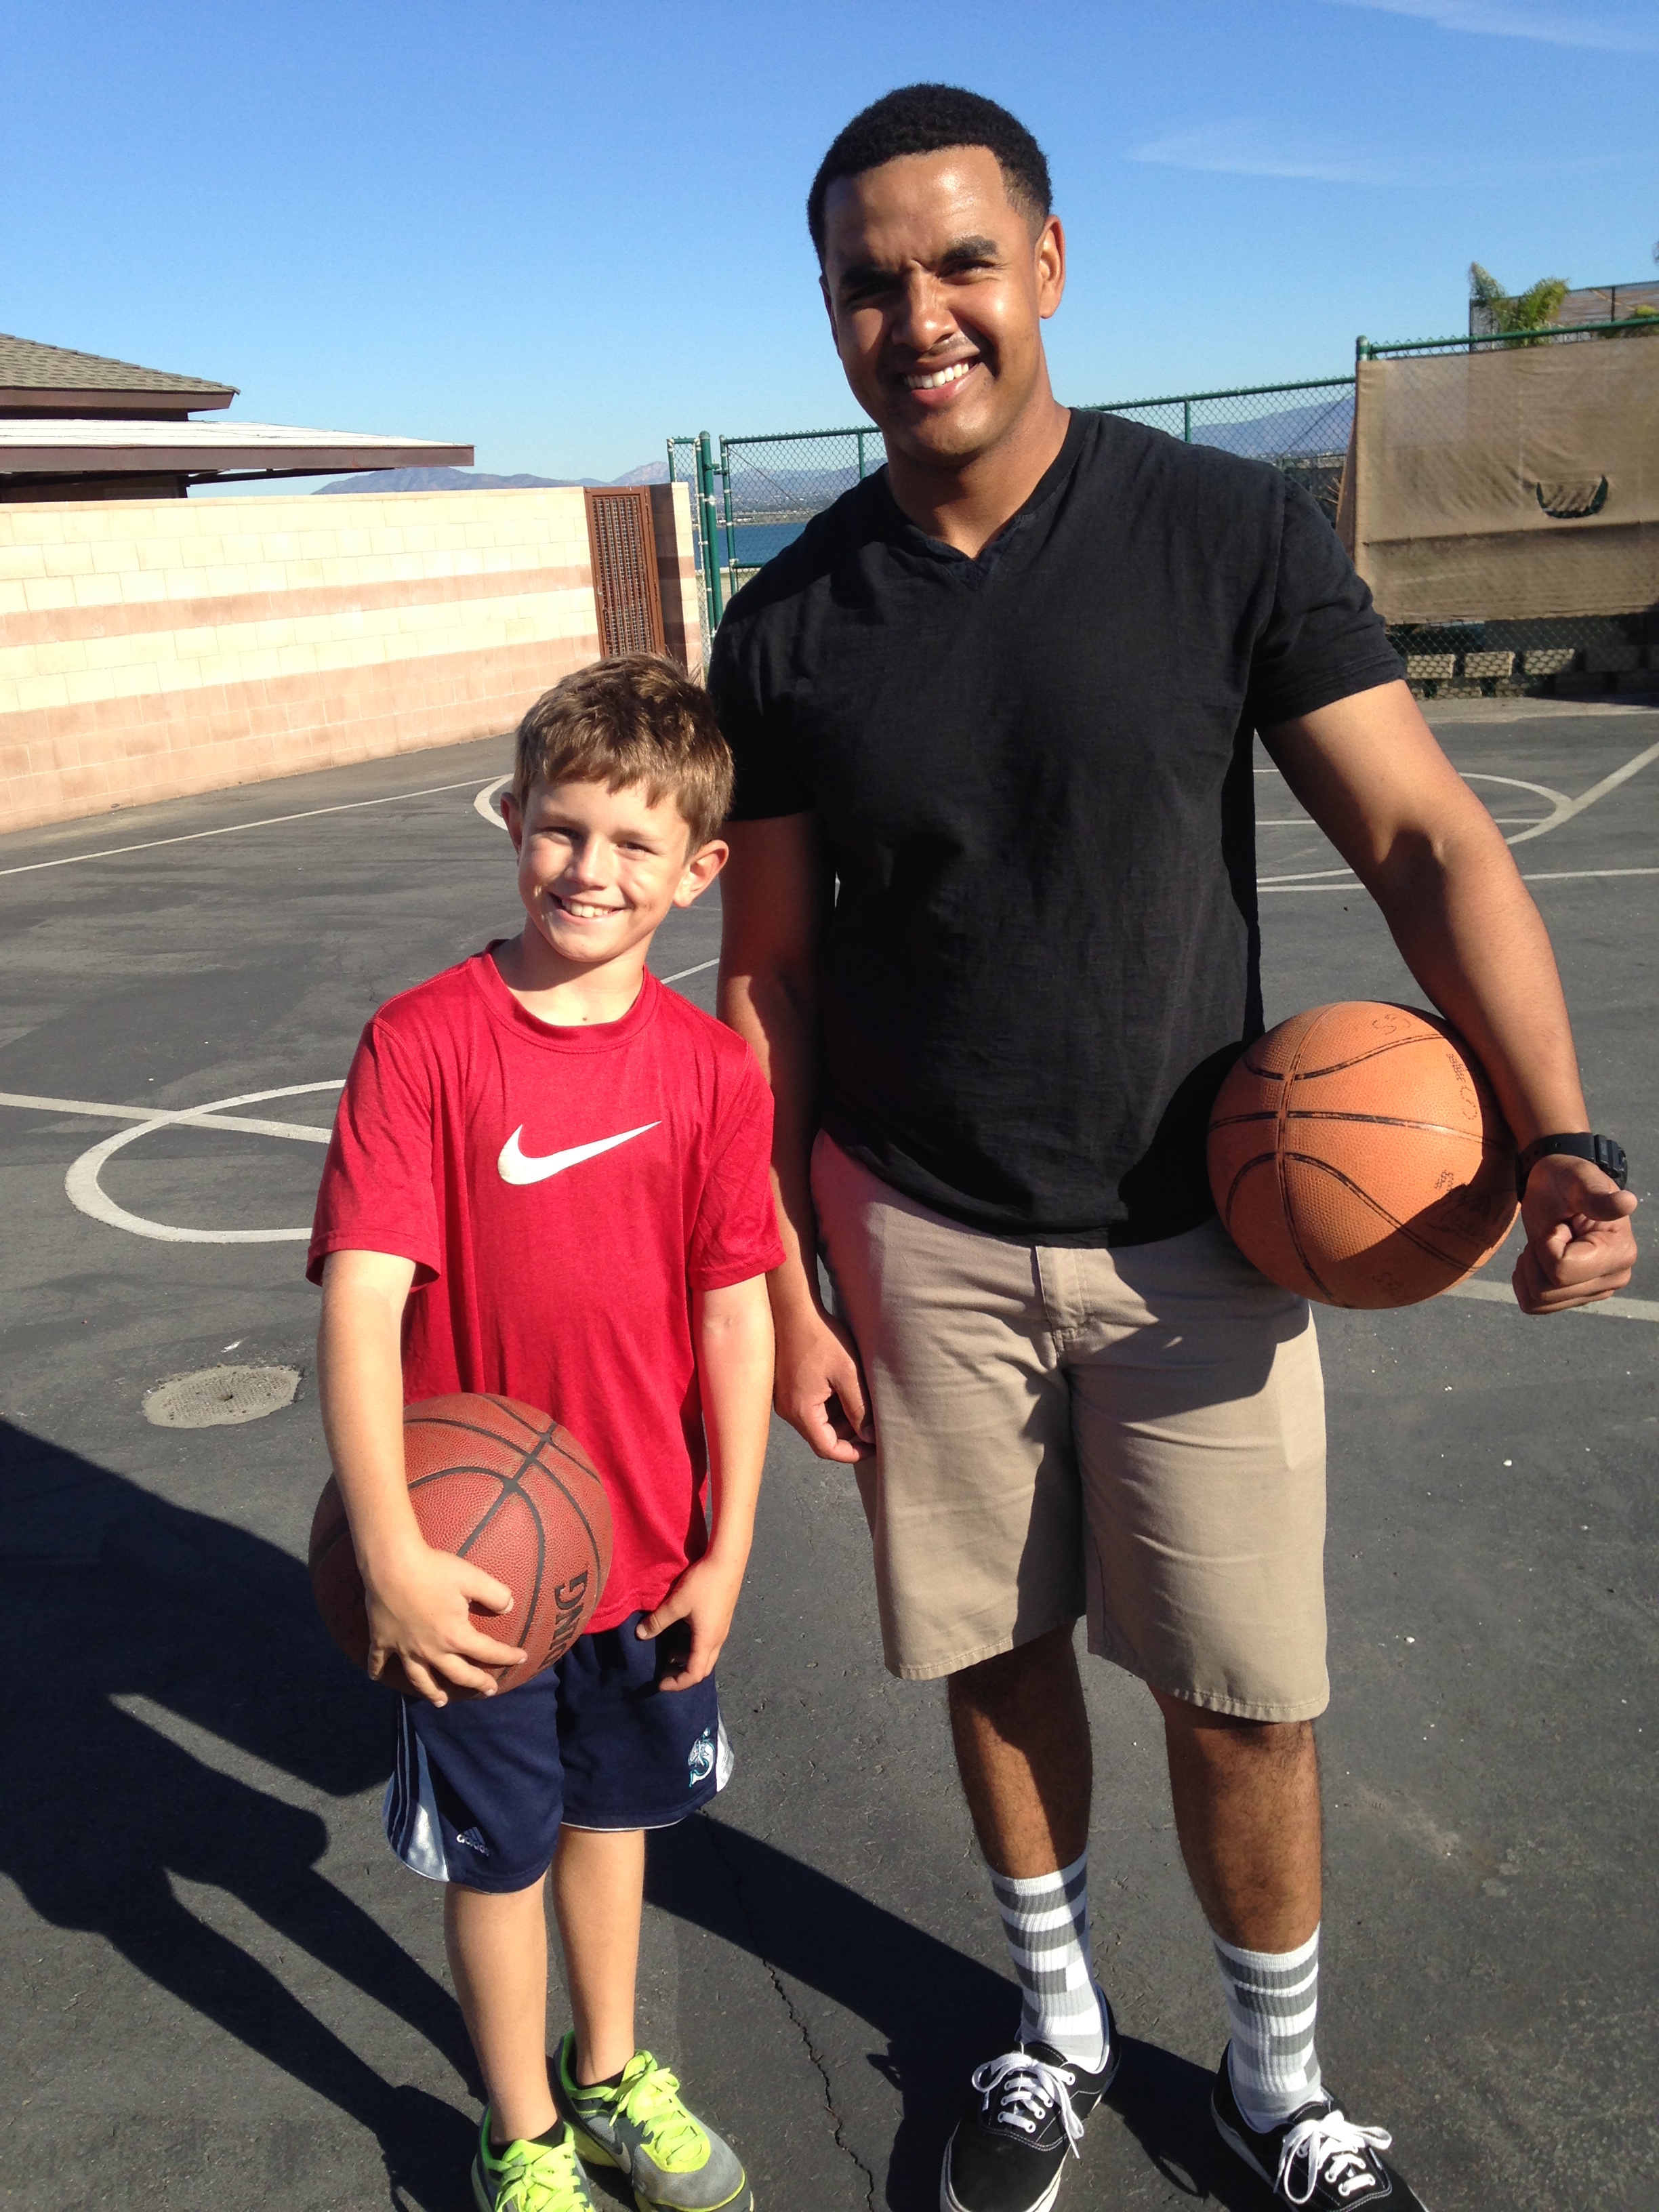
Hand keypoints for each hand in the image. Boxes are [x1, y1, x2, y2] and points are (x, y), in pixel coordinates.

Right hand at [362, 1540, 526, 1705]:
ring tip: (440, 1702)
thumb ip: (495, 1594)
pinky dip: (377, 1670)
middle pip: (457, 1673)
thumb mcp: (473, 1577)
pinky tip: (377, 1678)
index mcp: (455, 1636)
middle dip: (476, 1682)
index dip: (507, 1656)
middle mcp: (430, 1650)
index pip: (488, 1651)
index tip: (522, 1658)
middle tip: (488, 1690)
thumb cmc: (434, 1569)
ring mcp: (404, 1648)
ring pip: (420, 1678)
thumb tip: (509, 1607)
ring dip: (431, 1691)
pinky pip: (378, 1660)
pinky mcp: (381, 1639)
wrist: (392, 1564)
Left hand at [637, 1550, 747, 1690]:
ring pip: (706, 1655)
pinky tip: (680, 1634)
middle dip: (683, 1676)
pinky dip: (693, 1648)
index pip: (694, 1674)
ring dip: (687, 1660)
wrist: (728, 1561)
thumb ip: (658, 1621)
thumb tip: (640, 1635)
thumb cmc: (703, 1584)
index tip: (660, 1684)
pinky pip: (708, 1643)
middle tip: (664, 1674)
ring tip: (668, 1655)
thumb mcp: (677, 1603)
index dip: (677, 1684)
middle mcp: (717, 1639)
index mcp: (707, 1640)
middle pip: (703, 1669)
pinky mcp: (721, 1619)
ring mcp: (721, 1629)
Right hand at [773, 1300, 872, 1462]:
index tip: (873, 1448)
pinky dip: (828, 1405)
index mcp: (800, 1411)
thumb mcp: (847, 1373)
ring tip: (861, 1401)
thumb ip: (859, 1408)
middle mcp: (787, 1410)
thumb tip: (869, 1436)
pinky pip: (809, 1406)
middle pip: (820, 1436)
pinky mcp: (785, 1386)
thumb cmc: (820, 1338)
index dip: (852, 1453)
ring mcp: (784, 1398)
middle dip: (848, 1434)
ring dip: (839, 1418)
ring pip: (816, 1421)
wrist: (792, 1309)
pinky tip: (844, 1388)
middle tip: (872, 1422)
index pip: (826, 1449)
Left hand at [1512, 1154, 1638, 1313]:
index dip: (1547, 1245)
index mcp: (1619, 1253)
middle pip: (1547, 1290)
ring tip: (1548, 1243)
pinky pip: (1534, 1305)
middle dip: (1536, 1257)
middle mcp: (1614, 1278)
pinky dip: (1526, 1281)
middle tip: (1553, 1232)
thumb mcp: (1576, 1179)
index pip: (1560, 1270)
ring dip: (1530, 1268)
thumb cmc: (1565, 1180)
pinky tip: (1540, 1258)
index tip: (1560, 1225)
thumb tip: (1627, 1202)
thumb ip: (1595, 1196)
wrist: (1557, 1188)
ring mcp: (1596, 1291)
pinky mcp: (1576, 1297)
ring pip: (1538, 1300)